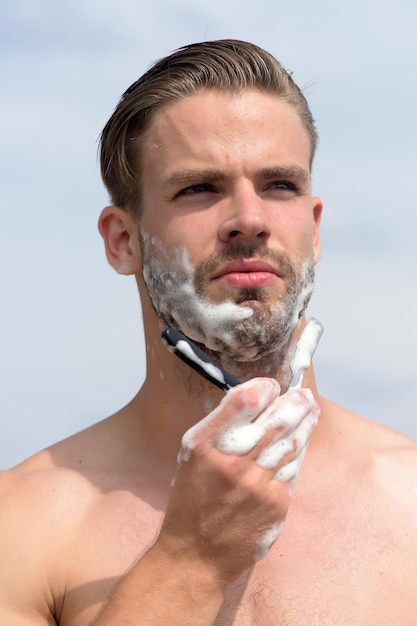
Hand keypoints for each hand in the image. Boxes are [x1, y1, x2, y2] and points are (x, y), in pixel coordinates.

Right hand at [159, 378, 318, 583]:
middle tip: (304, 393)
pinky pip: (293, 469)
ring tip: (311, 409)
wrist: (196, 555)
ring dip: (305, 423)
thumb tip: (256, 401)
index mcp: (206, 445)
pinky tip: (302, 441)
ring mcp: (257, 485)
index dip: (264, 388)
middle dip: (295, 402)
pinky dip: (298, 451)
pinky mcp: (276, 505)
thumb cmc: (191, 500)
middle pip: (276, 420)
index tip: (272, 386)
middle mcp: (232, 462)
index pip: (244, 401)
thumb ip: (220, 428)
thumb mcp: (192, 456)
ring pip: (290, 443)